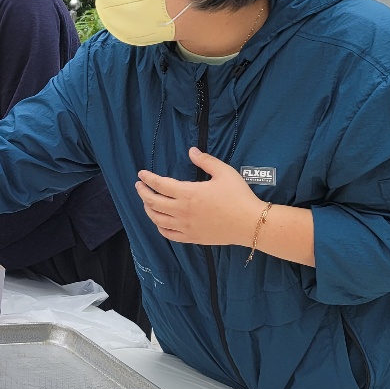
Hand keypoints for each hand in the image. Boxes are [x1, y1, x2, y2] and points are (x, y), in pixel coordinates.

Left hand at [135, 148, 263, 245]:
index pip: (160, 185)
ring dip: (148, 209)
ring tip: (146, 202)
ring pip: (157, 219)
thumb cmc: (238, 196)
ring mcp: (185, 226)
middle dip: (142, 192)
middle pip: (153, 202)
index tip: (141, 174)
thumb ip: (206, 160)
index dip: (148, 178)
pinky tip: (159, 222)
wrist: (250, 223)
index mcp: (188, 193)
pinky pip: (168, 234)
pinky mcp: (191, 237)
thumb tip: (191, 151)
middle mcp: (182, 211)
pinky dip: (159, 227)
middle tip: (139, 186)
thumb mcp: (224, 172)